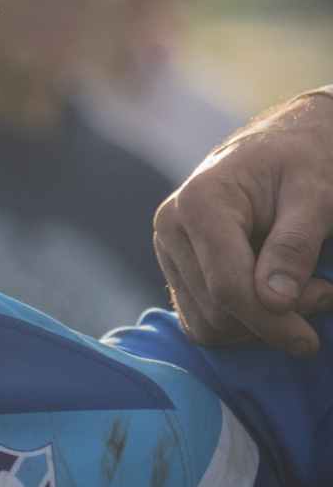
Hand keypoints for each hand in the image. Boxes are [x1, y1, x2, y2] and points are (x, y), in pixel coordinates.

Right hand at [154, 90, 332, 355]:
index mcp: (200, 201)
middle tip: (322, 291)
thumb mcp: (315, 194)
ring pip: (208, 325)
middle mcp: (171, 226)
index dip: (271, 322)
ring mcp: (169, 250)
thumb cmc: (305, 162)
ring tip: (302, 289)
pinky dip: (242, 324)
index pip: (227, 286)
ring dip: (260, 324)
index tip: (309, 341)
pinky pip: (203, 323)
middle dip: (273, 317)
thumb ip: (295, 243)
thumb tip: (274, 301)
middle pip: (217, 312)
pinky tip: (273, 297)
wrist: (284, 146)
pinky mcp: (176, 269)